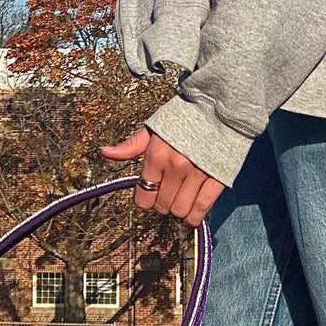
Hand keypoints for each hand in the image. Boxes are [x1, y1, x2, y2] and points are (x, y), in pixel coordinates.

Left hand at [100, 128, 224, 227]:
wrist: (219, 108)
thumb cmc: (184, 116)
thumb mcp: (153, 127)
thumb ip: (131, 146)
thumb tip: (105, 153)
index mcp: (157, 155)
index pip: (143, 196)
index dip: (144, 199)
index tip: (149, 195)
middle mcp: (175, 167)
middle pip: (161, 206)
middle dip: (161, 205)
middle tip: (166, 197)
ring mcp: (197, 174)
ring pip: (180, 210)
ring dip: (177, 212)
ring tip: (179, 203)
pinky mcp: (217, 179)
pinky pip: (202, 208)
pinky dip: (194, 217)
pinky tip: (190, 217)